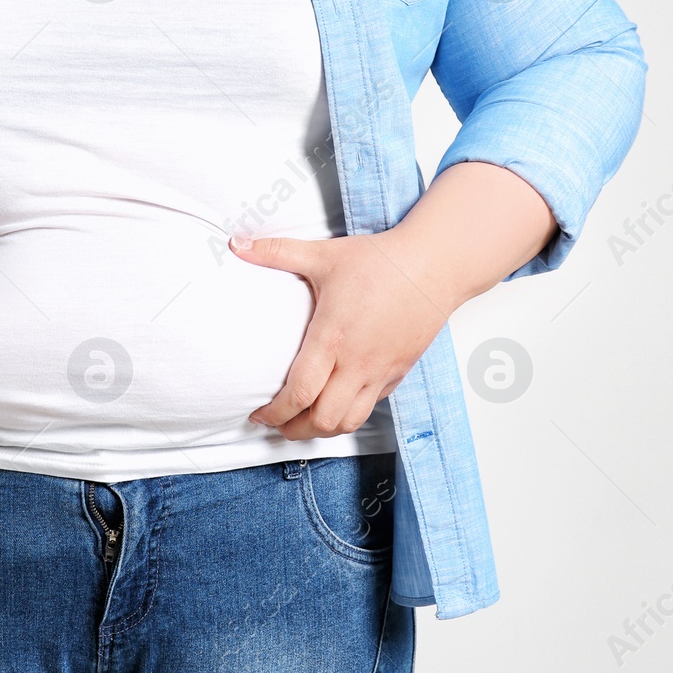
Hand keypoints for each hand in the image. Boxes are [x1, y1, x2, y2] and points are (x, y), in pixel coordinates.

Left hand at [233, 228, 454, 439]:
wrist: (435, 264)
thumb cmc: (382, 260)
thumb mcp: (324, 254)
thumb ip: (276, 251)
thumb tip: (236, 243)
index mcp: (333, 338)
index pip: (299, 394)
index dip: (274, 413)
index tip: (259, 414)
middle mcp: (357, 363)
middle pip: (322, 420)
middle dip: (293, 429)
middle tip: (277, 423)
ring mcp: (381, 371)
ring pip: (349, 422)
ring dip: (323, 429)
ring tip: (304, 421)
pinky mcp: (399, 371)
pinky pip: (372, 406)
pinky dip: (350, 412)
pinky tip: (338, 401)